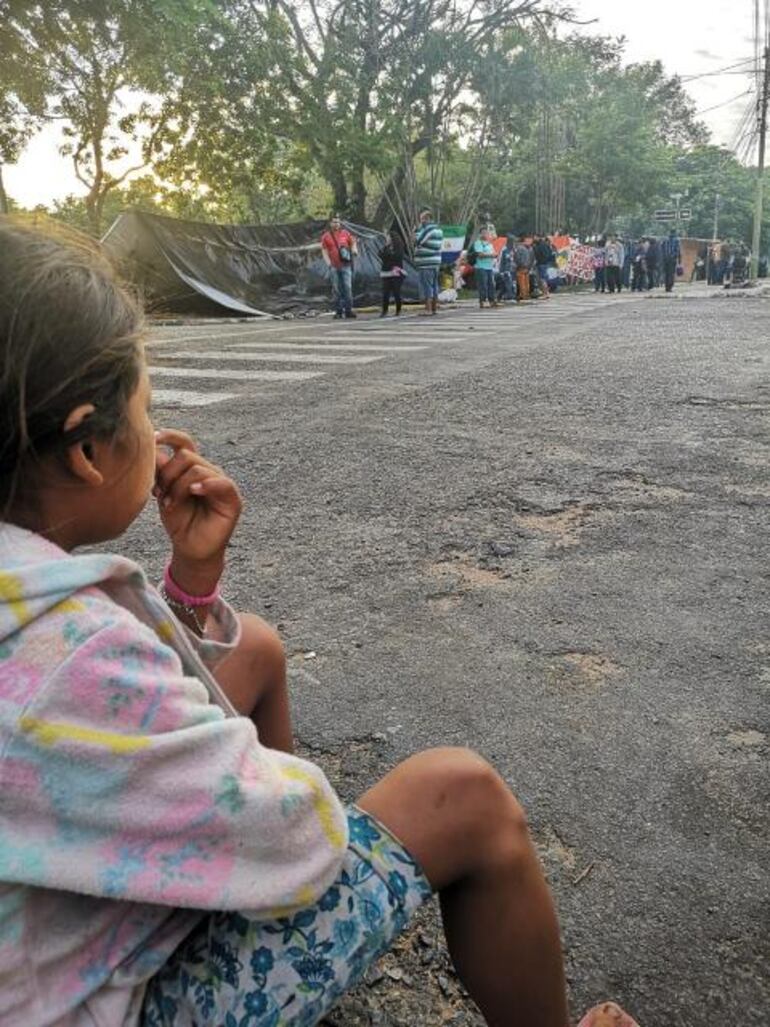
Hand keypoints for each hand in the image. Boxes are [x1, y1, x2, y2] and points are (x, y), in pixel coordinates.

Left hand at [154, 429, 242, 592]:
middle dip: (168, 473)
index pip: (184, 443)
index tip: (153, 439)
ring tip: (169, 504)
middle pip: (186, 456)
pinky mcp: (232, 499)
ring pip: (198, 469)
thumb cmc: (179, 521)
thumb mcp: (164, 493)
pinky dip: (206, 484)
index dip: (170, 436)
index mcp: (192, 467)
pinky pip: (221, 483)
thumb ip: (161, 472)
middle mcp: (208, 471)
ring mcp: (220, 483)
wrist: (190, 549)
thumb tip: (154, 448)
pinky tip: (194, 492)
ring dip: (178, 486)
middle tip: (158, 493)